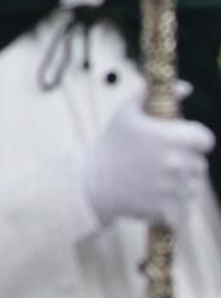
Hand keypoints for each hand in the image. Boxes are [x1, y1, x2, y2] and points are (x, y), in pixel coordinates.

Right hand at [80, 90, 214, 230]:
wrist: (93, 182)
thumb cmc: (111, 144)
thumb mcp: (127, 113)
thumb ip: (154, 95)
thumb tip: (185, 87)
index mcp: (171, 138)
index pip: (205, 140)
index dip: (194, 139)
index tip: (180, 141)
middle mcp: (176, 163)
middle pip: (199, 164)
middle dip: (185, 161)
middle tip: (160, 160)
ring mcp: (173, 189)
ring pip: (193, 186)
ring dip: (181, 183)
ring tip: (156, 178)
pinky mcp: (168, 210)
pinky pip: (184, 206)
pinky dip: (175, 204)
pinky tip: (156, 194)